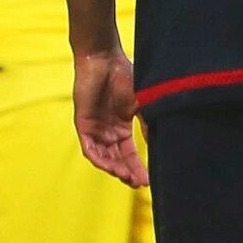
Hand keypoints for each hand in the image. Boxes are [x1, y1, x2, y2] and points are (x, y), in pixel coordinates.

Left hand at [72, 47, 146, 186]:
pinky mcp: (83, 124)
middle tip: (138, 184)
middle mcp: (107, 131)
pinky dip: (98, 158)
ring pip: (103, 157)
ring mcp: (95, 128)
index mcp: (121, 127)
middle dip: (127, 173)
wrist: (104, 59)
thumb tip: (159, 144)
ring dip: (114, 169)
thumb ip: (148, 124)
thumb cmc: (124, 75)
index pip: (129, 154)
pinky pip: (89, 147)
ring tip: (127, 178)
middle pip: (116, 159)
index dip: (138, 167)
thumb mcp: (142, 103)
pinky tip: (110, 167)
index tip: (148, 181)